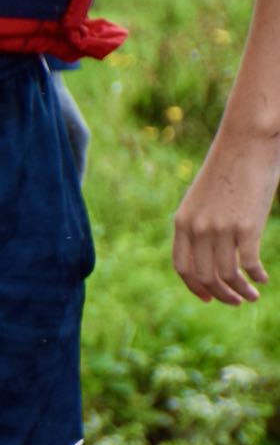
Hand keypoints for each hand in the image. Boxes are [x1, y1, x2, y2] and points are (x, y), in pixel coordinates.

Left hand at [173, 128, 277, 305]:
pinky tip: (263, 280)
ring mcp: (220, 229)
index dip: (194, 287)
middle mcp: (197, 229)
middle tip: (235, 302)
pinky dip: (256, 277)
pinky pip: (248, 264)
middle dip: (220, 295)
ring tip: (251, 297)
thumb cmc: (229, 168)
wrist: (247, 142)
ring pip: (226, 275)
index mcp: (182, 222)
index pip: (182, 267)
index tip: (208, 297)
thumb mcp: (203, 198)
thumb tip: (208, 250)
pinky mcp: (246, 227)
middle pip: (204, 276)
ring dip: (240, 292)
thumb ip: (201, 223)